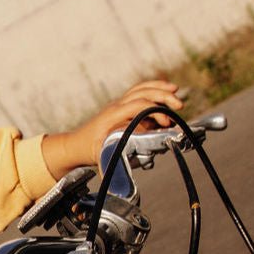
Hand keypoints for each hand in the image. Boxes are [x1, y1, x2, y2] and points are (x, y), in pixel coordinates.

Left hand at [41, 80, 183, 177]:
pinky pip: (137, 92)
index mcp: (112, 116)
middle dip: (162, 96)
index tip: (166, 123)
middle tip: (179, 105)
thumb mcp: (102, 155)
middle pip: (142, 93)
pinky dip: (151, 88)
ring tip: (175, 90)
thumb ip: (118, 157)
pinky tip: (164, 89)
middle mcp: (116, 106)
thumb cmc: (88, 150)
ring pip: (140, 89)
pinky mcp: (120, 106)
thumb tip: (134, 165)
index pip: (138, 105)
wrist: (74, 144)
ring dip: (158, 88)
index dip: (155, 112)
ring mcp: (118, 104)